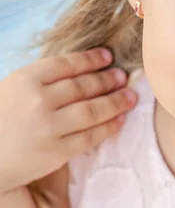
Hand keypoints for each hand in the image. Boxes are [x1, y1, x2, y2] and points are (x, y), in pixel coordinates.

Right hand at [0, 48, 137, 194]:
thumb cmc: (4, 117)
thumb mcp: (16, 87)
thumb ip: (46, 78)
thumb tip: (88, 67)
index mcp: (26, 80)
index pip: (67, 64)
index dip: (92, 59)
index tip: (108, 57)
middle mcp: (38, 101)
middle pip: (84, 86)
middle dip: (108, 80)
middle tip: (123, 77)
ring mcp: (48, 127)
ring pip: (93, 110)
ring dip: (116, 102)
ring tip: (130, 97)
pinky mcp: (56, 151)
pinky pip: (90, 136)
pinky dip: (109, 126)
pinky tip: (120, 119)